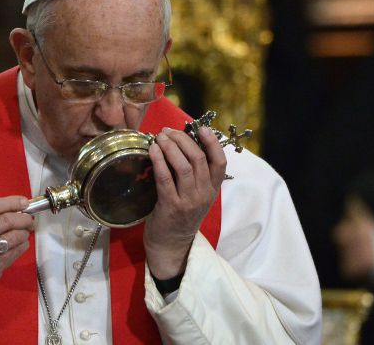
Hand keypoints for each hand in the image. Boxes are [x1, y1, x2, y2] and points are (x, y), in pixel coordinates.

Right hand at [0, 196, 33, 316]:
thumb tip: (10, 209)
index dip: (12, 202)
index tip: (23, 202)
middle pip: (7, 220)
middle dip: (24, 217)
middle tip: (29, 217)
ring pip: (15, 237)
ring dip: (25, 231)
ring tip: (25, 230)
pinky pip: (16, 252)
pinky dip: (22, 245)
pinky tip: (20, 243)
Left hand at [143, 126, 226, 279]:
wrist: (170, 245)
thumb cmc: (179, 215)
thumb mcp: (194, 195)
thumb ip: (193, 174)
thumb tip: (179, 144)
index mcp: (212, 190)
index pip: (220, 162)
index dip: (212, 142)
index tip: (200, 127)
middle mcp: (204, 194)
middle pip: (199, 158)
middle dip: (183, 139)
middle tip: (167, 131)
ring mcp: (188, 201)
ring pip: (184, 166)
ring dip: (171, 147)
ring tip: (159, 137)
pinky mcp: (171, 206)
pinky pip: (166, 178)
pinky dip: (159, 161)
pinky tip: (152, 150)